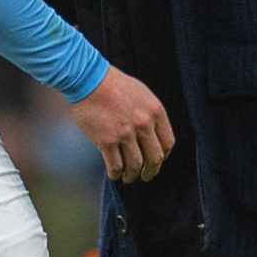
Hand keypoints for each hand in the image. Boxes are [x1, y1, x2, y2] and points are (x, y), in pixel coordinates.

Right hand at [69, 65, 173, 183]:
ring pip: (135, 165)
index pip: (167, 143)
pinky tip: (114, 174)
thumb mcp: (141, 94)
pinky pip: (115, 165)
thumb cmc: (112, 84)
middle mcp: (143, 124)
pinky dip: (116, 174)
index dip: (163, 156)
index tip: (156, 160)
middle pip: (154, 158)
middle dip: (151, 171)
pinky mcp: (106, 141)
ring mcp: (125, 134)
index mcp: (155, 111)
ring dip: (132, 175)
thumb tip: (150, 136)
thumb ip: (149, 114)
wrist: (88, 79)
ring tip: (128, 178)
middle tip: (146, 176)